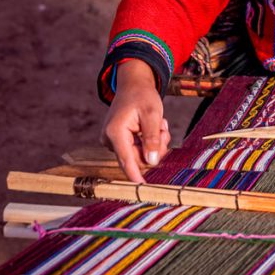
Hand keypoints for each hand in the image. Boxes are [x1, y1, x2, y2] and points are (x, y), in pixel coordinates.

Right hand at [100, 59, 170, 182]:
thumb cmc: (142, 96)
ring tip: (158, 124)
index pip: (126, 159)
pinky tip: (153, 126)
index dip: (135, 176)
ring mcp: (114, 142)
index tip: (143, 190)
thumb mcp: (153, 114)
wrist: (133, 85)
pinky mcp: (120, 142)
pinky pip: (139, 150)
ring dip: (155, 142)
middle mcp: (110, 139)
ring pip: (141, 154)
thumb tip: (152, 162)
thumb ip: (152, 137)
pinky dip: (150, 140)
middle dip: (156, 147)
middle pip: (138, 158)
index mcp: (115, 132)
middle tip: (163, 129)